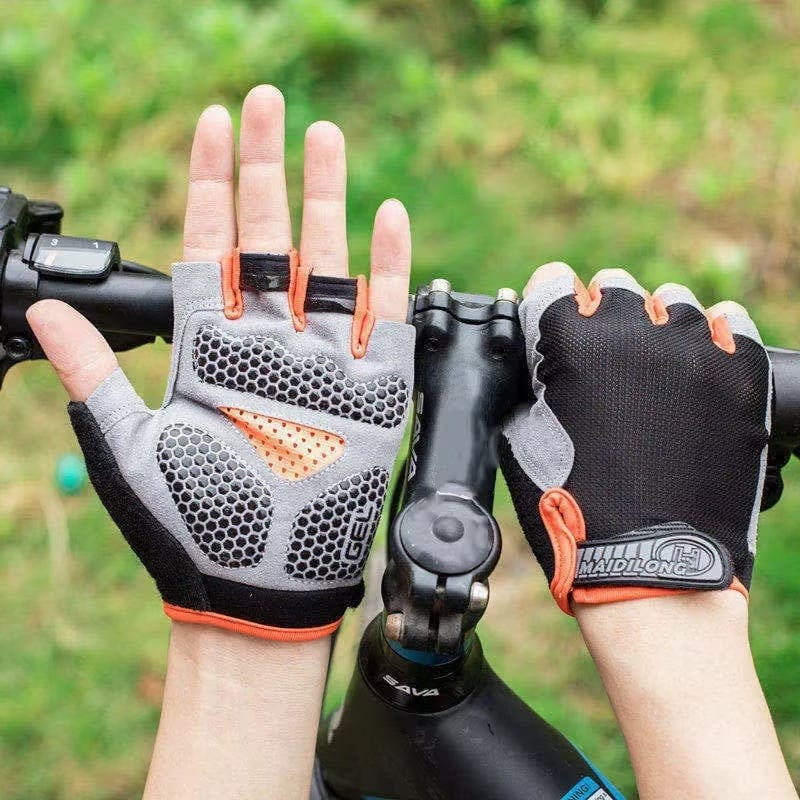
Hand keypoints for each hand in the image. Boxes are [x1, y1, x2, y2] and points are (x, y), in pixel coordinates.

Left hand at [27, 85, 413, 641]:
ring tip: (324, 137)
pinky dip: (390, 268)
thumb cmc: (190, 527)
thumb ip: (94, 373)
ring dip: (326, 201)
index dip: (208, 185)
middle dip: (265, 170)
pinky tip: (389, 217)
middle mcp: (267, 347)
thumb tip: (43, 312)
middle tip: (267, 104)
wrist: (259, 589)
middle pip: (266, 240)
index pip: (208, 248)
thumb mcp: (130, 446)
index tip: (213, 123)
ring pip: (326, 264)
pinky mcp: (372, 391)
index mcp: (209, 352)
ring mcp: (322, 364)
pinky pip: (384, 318)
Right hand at [500, 261, 769, 612]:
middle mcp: (635, 329)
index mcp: (572, 340)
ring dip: (654, 329)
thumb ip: (529, 381)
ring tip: (651, 377)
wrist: (653, 569)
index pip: (553, 281)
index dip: (549, 308)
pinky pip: (728, 322)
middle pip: (614, 285)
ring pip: (671, 301)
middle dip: (600, 318)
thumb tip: (539, 358)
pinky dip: (709, 339)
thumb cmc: (575, 513)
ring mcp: (696, 349)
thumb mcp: (520, 439)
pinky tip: (693, 372)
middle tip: (602, 365)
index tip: (555, 330)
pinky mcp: (743, 375)